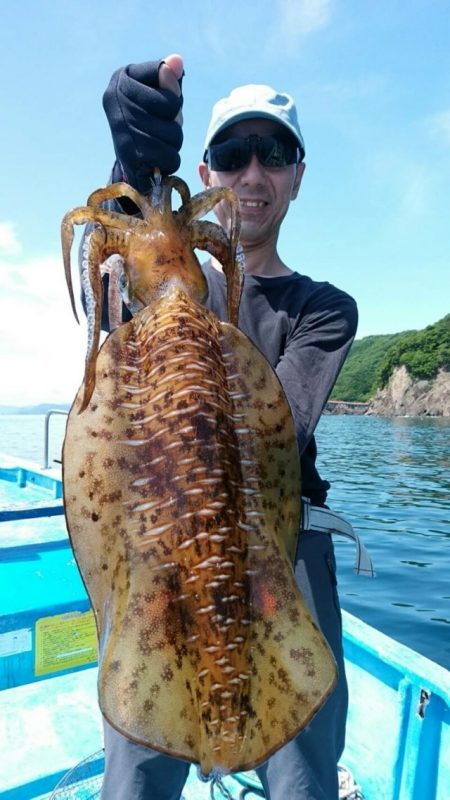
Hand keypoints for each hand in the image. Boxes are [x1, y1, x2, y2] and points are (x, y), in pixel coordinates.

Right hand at [103, 54, 183, 189]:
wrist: (128, 162)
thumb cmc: (147, 122)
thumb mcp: (159, 95)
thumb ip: (169, 78)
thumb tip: (177, 61)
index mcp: (121, 78)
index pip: (163, 72)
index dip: (171, 93)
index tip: (156, 102)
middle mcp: (116, 99)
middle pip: (172, 105)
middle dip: (174, 121)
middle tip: (158, 127)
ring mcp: (121, 126)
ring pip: (174, 133)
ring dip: (173, 141)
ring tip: (156, 142)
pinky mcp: (130, 156)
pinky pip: (170, 156)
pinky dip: (170, 159)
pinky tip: (156, 157)